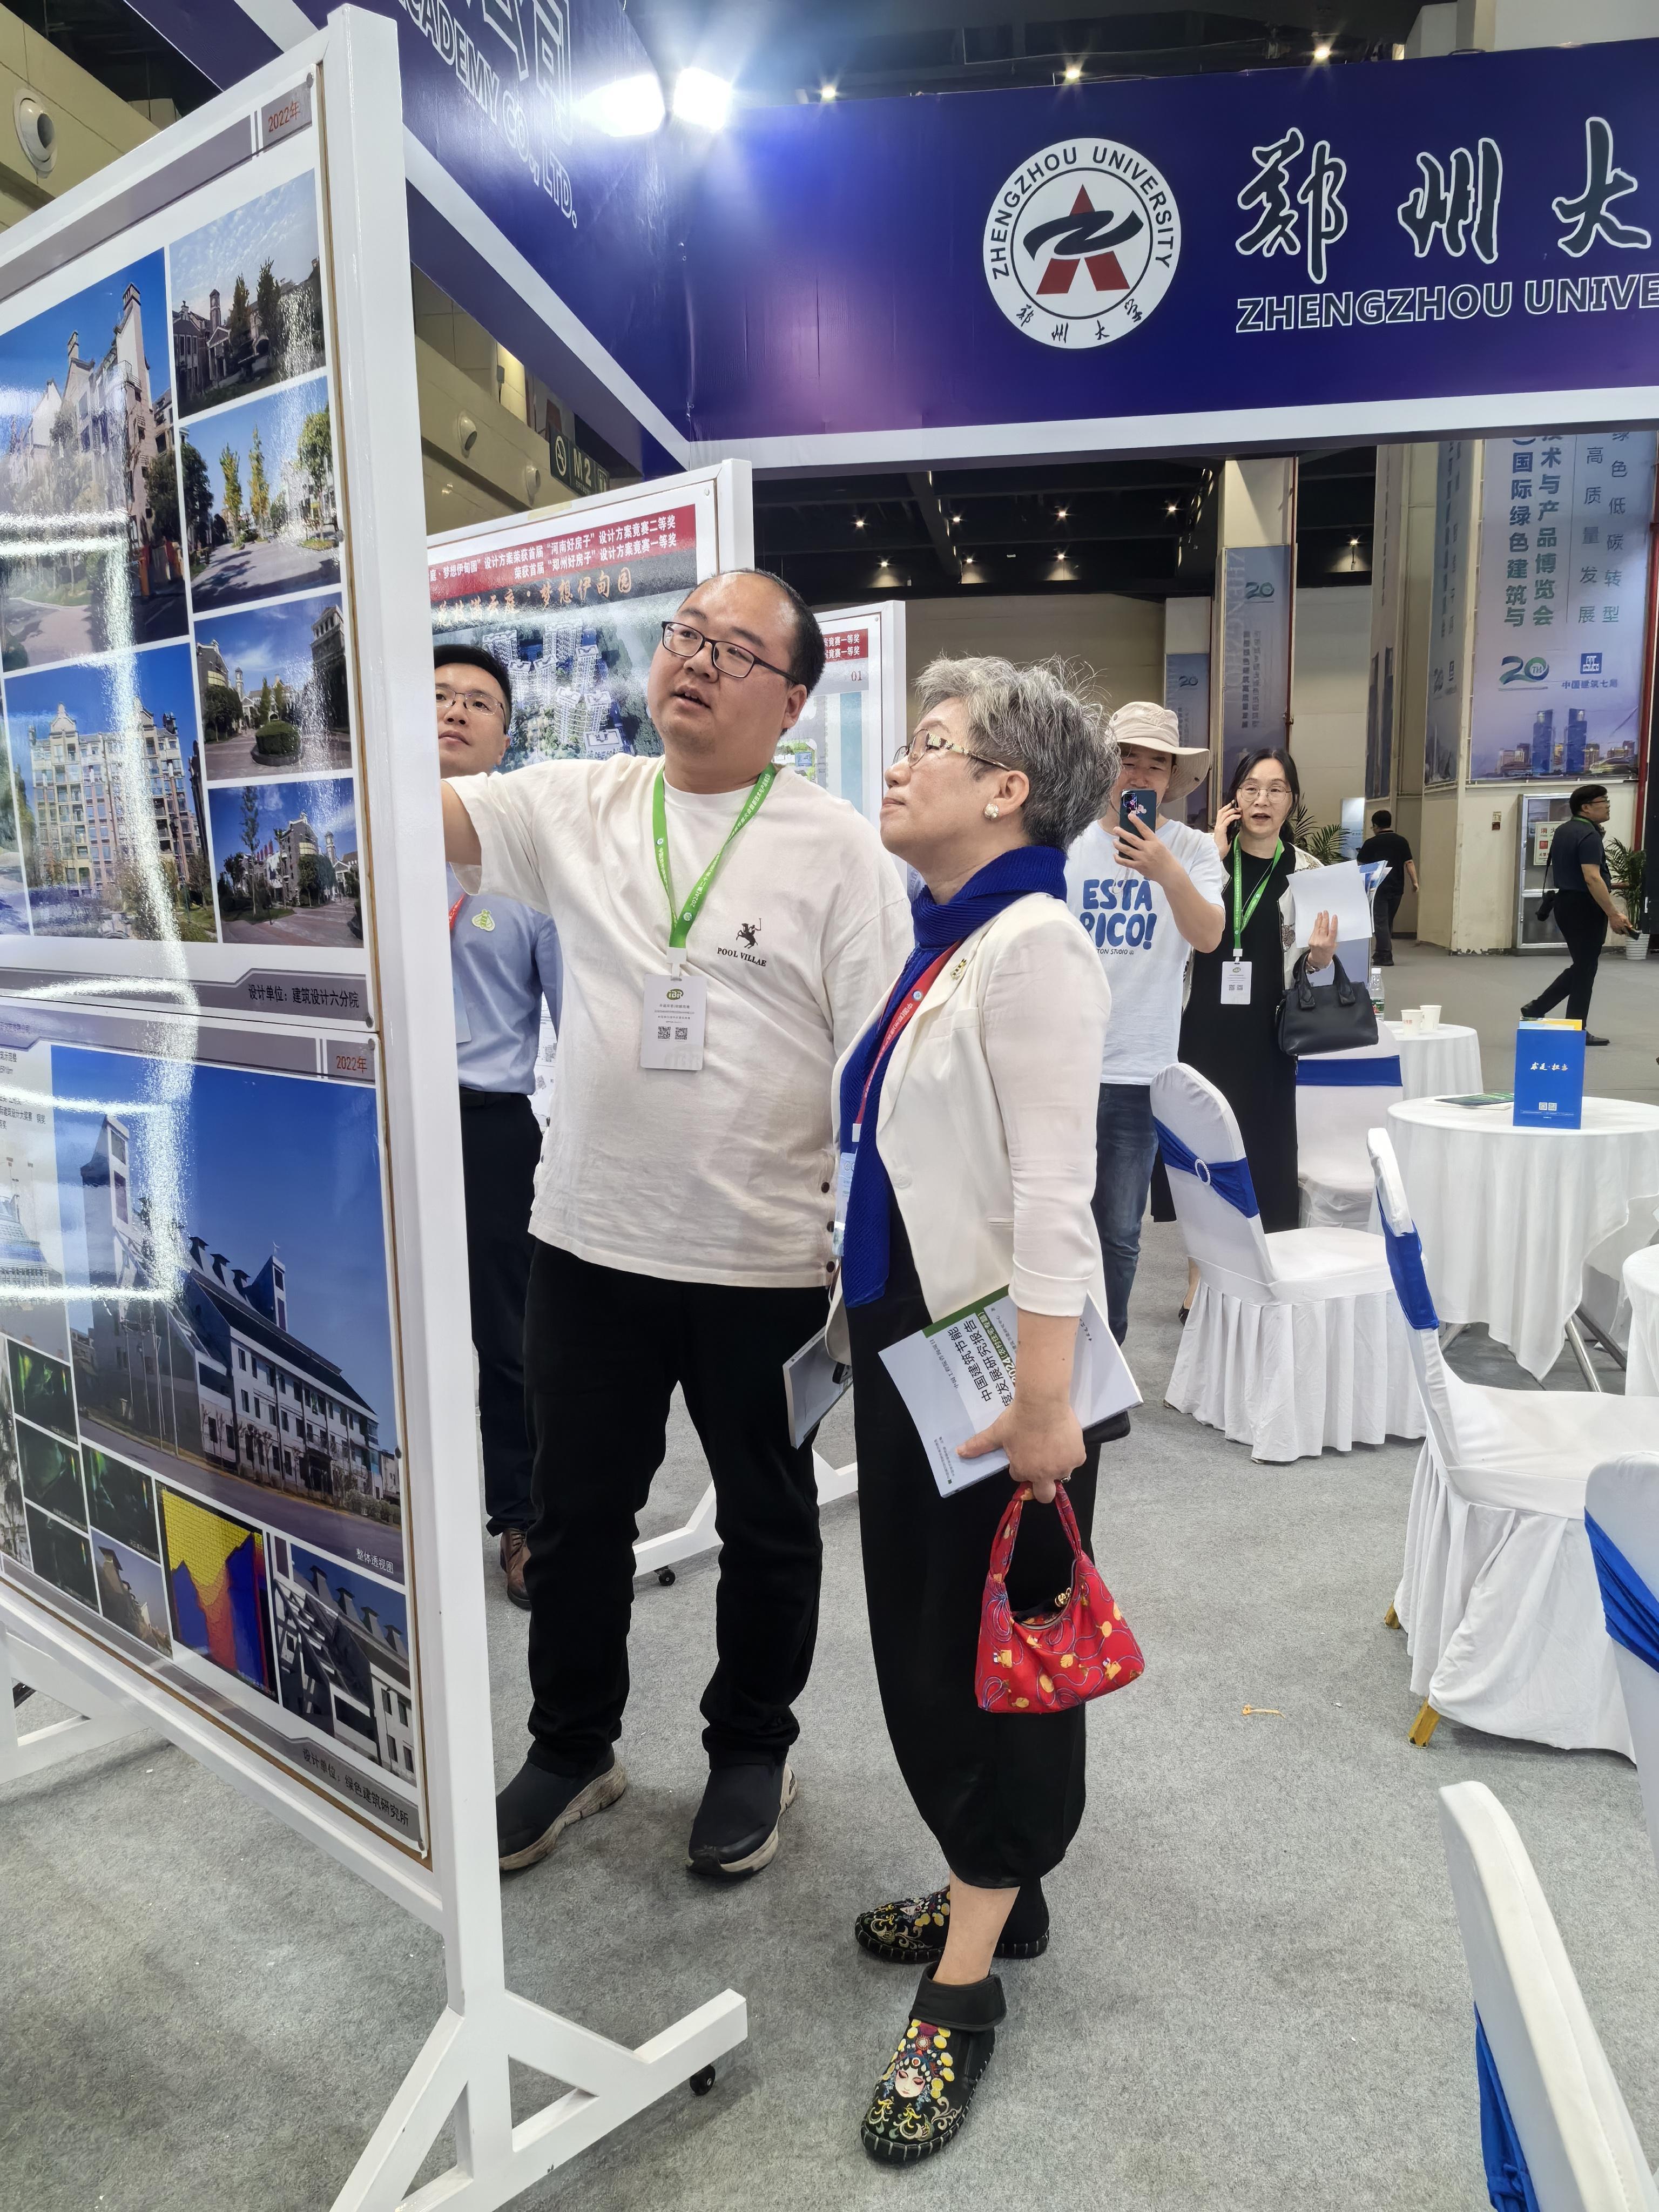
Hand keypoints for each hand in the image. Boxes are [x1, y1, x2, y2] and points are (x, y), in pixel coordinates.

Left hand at [957, 1395, 1084, 1504]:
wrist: (1043, 1402)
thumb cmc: (1018, 1418)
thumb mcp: (997, 1432)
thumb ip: (979, 1445)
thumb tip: (959, 1452)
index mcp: (1024, 1470)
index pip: (1020, 1476)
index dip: (1021, 1465)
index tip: (1022, 1451)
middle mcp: (1045, 1474)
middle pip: (1045, 1495)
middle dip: (1042, 1486)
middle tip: (1041, 1466)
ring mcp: (1063, 1466)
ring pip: (1061, 1474)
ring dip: (1056, 1465)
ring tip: (1052, 1443)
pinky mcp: (1078, 1456)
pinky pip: (1075, 1460)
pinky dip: (1071, 1452)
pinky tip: (1063, 1437)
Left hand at [1110, 811, 1170, 880]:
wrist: (1169, 873)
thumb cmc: (1165, 858)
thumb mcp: (1160, 846)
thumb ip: (1150, 841)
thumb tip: (1138, 835)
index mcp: (1154, 842)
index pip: (1144, 829)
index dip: (1136, 822)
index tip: (1130, 815)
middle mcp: (1147, 849)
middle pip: (1132, 839)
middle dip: (1122, 833)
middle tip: (1115, 829)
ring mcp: (1142, 858)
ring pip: (1126, 849)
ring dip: (1118, 845)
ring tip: (1114, 841)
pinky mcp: (1138, 867)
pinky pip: (1125, 862)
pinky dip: (1118, 858)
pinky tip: (1115, 855)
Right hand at [1212, 801, 1238, 858]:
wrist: (1217, 853)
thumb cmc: (1222, 848)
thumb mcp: (1227, 838)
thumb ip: (1230, 832)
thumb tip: (1237, 828)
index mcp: (1218, 827)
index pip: (1221, 815)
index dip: (1226, 809)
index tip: (1232, 806)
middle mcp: (1217, 825)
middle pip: (1221, 812)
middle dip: (1228, 807)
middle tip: (1235, 804)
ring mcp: (1218, 827)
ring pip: (1224, 814)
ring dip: (1232, 811)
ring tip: (1239, 810)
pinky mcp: (1221, 829)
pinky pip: (1227, 820)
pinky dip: (1233, 817)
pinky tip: (1238, 816)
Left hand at [1306, 909, 1336, 969]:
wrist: (1319, 959)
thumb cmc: (1328, 953)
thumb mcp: (1334, 945)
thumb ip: (1333, 937)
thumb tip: (1333, 926)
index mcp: (1329, 943)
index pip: (1332, 931)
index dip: (1333, 923)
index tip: (1334, 916)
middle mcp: (1322, 941)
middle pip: (1324, 927)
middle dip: (1325, 919)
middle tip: (1326, 912)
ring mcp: (1315, 941)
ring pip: (1318, 928)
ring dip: (1319, 920)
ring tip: (1320, 914)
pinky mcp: (1311, 940)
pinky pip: (1314, 931)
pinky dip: (1316, 925)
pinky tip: (1317, 920)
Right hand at [1611, 910, 1637, 935]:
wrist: (1613, 914)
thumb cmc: (1619, 916)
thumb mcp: (1625, 919)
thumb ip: (1628, 923)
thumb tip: (1630, 926)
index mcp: (1622, 926)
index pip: (1625, 931)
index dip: (1627, 933)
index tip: (1628, 934)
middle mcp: (1618, 928)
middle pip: (1620, 933)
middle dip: (1623, 933)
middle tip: (1624, 932)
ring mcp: (1614, 927)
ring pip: (1617, 932)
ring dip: (1619, 932)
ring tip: (1620, 931)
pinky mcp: (1611, 926)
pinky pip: (1614, 931)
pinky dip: (1616, 931)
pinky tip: (1617, 929)